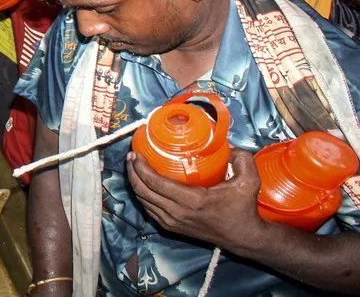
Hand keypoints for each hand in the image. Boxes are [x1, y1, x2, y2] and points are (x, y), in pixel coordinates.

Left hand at [127, 149, 269, 252]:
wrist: (243, 238)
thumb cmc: (244, 208)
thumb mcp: (249, 181)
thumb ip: (241, 158)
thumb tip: (227, 143)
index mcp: (192, 200)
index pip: (155, 183)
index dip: (140, 167)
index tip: (136, 153)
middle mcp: (177, 213)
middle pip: (143, 191)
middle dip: (132, 172)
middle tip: (132, 156)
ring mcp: (172, 222)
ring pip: (143, 201)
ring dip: (135, 183)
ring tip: (134, 166)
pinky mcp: (171, 227)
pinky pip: (149, 209)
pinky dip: (142, 195)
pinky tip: (142, 183)